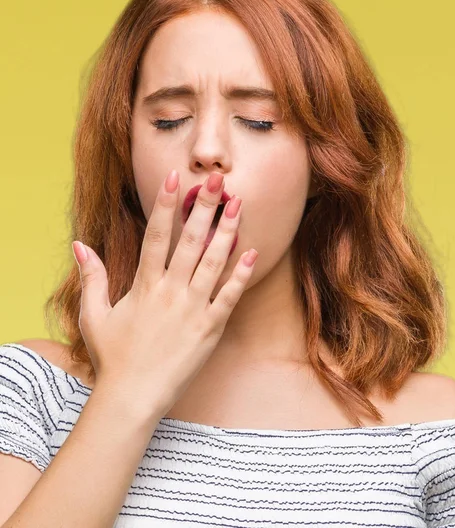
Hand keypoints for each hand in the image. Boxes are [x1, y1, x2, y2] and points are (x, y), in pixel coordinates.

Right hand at [71, 169, 257, 418]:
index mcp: (144, 285)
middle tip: (219, 180)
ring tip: (239, 204)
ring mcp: (193, 308)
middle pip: (190, 240)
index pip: (155, 234)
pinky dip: (240, 274)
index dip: (165, 204)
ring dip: (227, 231)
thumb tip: (81, 244)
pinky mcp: (210, 327)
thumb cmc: (113, 356)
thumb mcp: (94, 315)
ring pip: (213, 262)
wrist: (132, 396)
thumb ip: (92, 277)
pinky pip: (229, 296)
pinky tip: (252, 252)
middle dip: (205, 207)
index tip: (175, 178)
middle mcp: (170, 291)